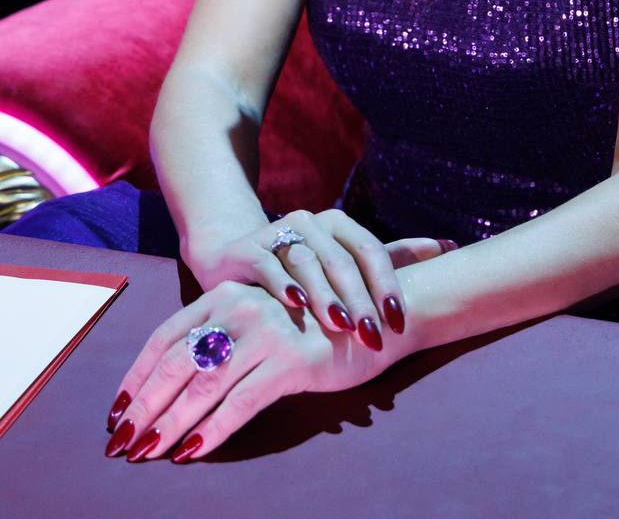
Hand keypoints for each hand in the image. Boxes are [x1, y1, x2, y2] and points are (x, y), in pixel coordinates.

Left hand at [104, 278, 399, 462]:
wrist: (371, 310)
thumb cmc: (310, 321)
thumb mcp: (260, 318)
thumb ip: (222, 336)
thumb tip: (174, 381)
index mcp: (224, 294)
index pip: (165, 335)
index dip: (136, 375)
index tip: (116, 410)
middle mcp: (239, 306)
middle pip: (175, 362)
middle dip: (144, 407)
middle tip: (121, 443)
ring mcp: (266, 331)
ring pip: (202, 386)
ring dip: (169, 425)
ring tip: (148, 453)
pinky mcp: (291, 360)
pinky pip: (240, 404)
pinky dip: (211, 432)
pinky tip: (192, 452)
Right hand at [184, 208, 456, 351]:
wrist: (235, 260)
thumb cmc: (303, 270)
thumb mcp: (348, 263)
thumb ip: (396, 257)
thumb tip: (452, 247)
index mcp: (340, 225)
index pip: (371, 251)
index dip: (387, 285)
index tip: (399, 322)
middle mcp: (312, 222)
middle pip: (342, 261)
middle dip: (360, 300)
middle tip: (373, 336)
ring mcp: (279, 232)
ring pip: (308, 262)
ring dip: (326, 295)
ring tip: (340, 324)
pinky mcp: (249, 250)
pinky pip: (270, 265)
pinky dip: (284, 285)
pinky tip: (297, 305)